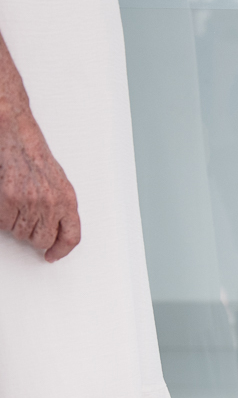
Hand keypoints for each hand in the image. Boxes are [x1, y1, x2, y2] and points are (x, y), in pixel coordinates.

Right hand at [0, 107, 79, 261]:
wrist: (20, 141)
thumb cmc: (38, 162)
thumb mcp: (60, 187)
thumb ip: (62, 211)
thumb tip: (57, 235)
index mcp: (68, 202)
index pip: (71, 237)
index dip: (61, 251)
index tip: (52, 256)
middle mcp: (51, 203)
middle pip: (42, 240)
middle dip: (34, 237)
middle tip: (28, 224)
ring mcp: (30, 201)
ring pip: (21, 233)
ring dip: (16, 225)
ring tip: (18, 207)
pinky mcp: (9, 198)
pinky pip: (4, 224)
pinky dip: (3, 219)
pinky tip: (6, 205)